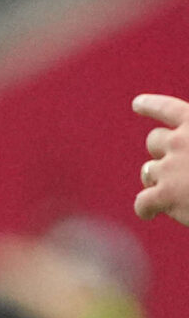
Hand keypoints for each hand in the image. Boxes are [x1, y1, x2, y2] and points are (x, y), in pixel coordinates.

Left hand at [134, 94, 188, 225]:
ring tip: (170, 192)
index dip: (152, 105)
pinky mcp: (166, 196)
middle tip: (172, 165)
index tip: (137, 104)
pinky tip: (148, 214)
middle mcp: (180, 142)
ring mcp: (169, 168)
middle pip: (155, 141)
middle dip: (161, 151)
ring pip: (149, 171)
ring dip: (156, 179)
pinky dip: (144, 208)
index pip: (168, 109)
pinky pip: (143, 201)